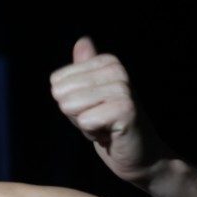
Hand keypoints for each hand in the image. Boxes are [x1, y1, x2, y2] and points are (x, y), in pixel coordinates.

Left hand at [49, 38, 166, 184]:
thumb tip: (83, 41)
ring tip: (105, 125)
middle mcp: (117, 70)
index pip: (57, 82)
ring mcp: (123, 88)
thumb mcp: (89, 96)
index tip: (93, 109)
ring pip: (71, 106)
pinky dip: (93, 134)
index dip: (69, 102)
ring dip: (84, 124)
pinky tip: (111, 134)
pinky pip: (85, 121)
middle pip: (62, 94)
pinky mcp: (126, 109)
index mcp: (107, 62)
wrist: (139, 155)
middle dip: (75, 114)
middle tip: (99, 120)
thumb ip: (83, 71)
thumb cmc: (109, 124)